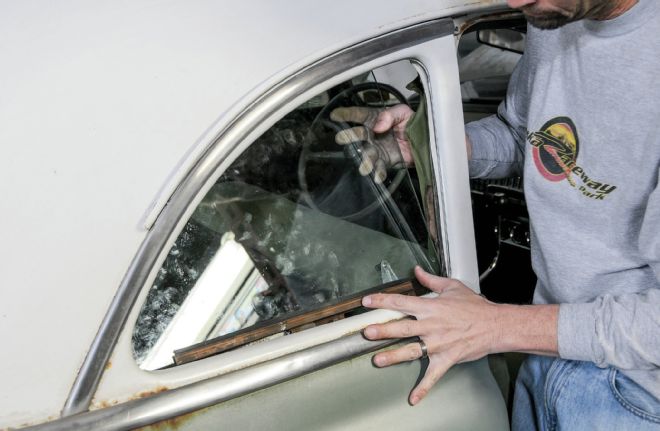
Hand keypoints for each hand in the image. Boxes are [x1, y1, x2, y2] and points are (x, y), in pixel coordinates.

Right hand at [330, 104, 413, 182]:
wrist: (425, 139)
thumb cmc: (412, 122)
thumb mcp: (404, 112)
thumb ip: (391, 115)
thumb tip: (378, 125)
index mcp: (374, 119)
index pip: (358, 115)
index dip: (346, 114)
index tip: (335, 115)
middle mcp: (371, 134)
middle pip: (357, 135)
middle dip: (348, 136)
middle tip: (341, 138)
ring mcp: (376, 148)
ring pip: (366, 154)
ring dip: (364, 161)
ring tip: (364, 167)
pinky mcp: (385, 161)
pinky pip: (379, 168)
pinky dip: (378, 173)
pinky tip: (377, 176)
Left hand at [361, 266, 499, 404]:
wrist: (495, 325)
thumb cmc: (474, 307)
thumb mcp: (452, 287)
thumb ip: (431, 280)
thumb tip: (417, 271)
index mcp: (431, 307)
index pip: (402, 302)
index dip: (383, 301)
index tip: (367, 302)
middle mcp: (432, 326)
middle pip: (403, 327)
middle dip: (384, 330)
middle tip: (368, 333)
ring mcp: (438, 344)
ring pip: (412, 350)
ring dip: (394, 356)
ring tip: (378, 360)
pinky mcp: (446, 358)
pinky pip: (433, 375)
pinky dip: (424, 387)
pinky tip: (414, 398)